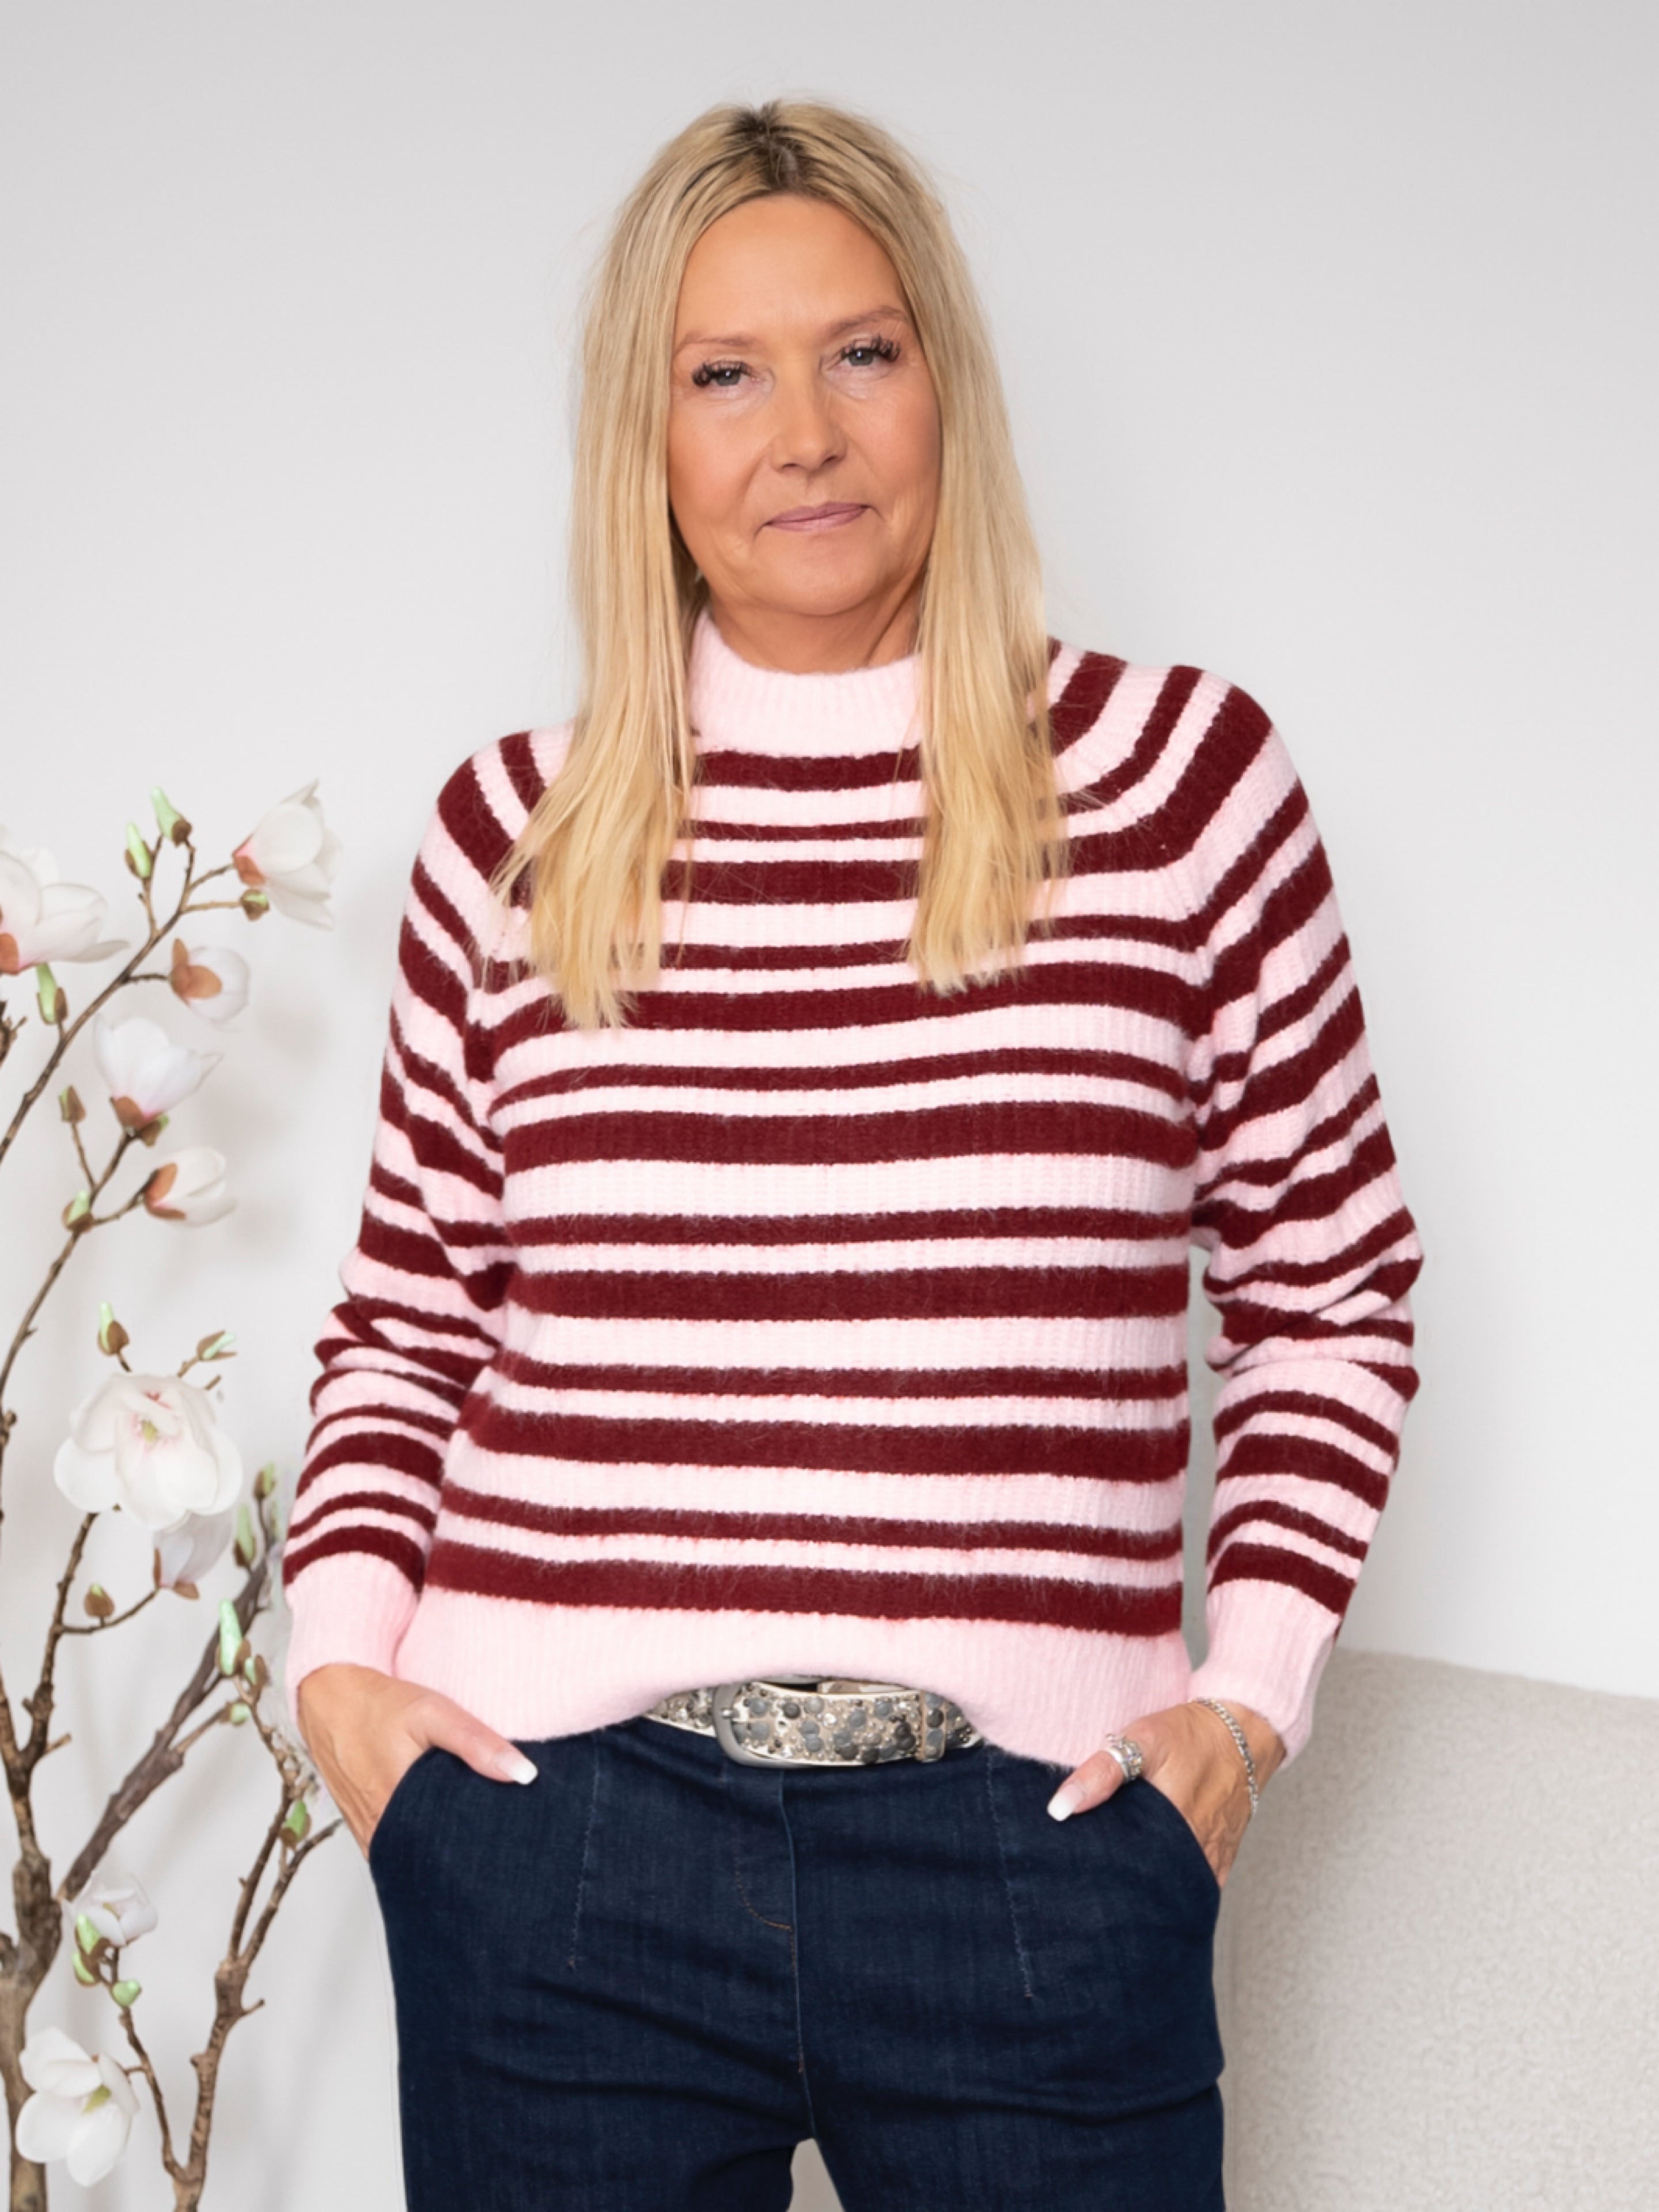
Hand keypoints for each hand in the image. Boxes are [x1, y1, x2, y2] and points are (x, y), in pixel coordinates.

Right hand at [294, 1663, 537, 1857]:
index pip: (450, 1849)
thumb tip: (525, 1775)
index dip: (482, 1848)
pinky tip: (438, 1830)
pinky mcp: (363, 1828)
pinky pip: (395, 1846)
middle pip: (432, 1857)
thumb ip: (477, 1743)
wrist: (328, 1701)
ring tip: (474, 1841)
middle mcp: (380, 1830)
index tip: (510, 1845)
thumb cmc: (379, 1705)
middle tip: (498, 1846)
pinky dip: (416, 1840)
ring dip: (438, 1848)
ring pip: (412, 1853)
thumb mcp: (433, 1713)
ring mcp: (368, 1833)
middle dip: (464, 1853)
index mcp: (397, 1808)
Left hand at [1043, 1699, 1285, 1888]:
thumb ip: (1102, 1772)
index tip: (1074, 1878)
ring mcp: (1210, 1863)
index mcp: (1170, 1829)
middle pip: (1147, 1889)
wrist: (1245, 1733)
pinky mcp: (1220, 1862)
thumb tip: (1059, 1808)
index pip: (1125, 1874)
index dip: (1098, 1878)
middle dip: (1118, 1890)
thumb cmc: (1192, 1735)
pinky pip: (1193, 1888)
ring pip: (1169, 1892)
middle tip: (1087, 1887)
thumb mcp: (1143, 1740)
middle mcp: (1194, 1854)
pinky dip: (1171, 1887)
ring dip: (1145, 1890)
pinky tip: (1149, 1884)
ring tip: (1114, 1889)